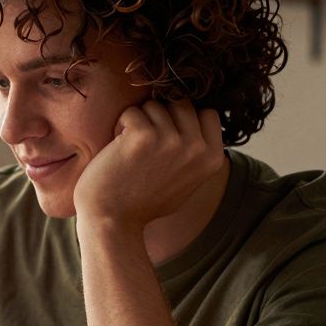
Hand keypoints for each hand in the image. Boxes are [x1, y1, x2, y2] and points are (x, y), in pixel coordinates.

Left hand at [72, 100, 225, 228]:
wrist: (112, 220)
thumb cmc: (144, 202)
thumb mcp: (187, 181)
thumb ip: (197, 154)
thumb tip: (201, 117)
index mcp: (212, 158)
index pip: (207, 113)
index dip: (183, 121)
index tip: (165, 140)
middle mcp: (197, 148)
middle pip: (181, 104)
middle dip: (160, 117)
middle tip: (143, 142)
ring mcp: (172, 141)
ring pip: (155, 105)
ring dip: (138, 122)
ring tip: (130, 148)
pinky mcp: (143, 137)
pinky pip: (132, 112)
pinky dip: (120, 125)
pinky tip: (117, 148)